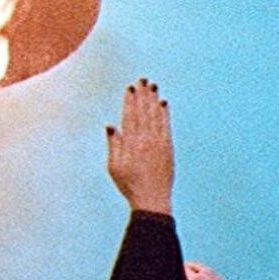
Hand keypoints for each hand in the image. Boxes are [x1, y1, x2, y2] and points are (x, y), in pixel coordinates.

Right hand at [105, 78, 172, 213]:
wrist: (152, 199)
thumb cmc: (130, 185)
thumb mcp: (114, 167)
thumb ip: (114, 145)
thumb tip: (111, 126)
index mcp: (131, 143)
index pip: (130, 116)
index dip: (130, 100)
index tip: (129, 87)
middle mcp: (145, 140)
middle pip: (143, 112)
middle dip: (142, 94)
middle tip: (142, 80)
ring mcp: (158, 143)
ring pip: (155, 116)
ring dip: (153, 99)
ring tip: (152, 86)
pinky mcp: (168, 148)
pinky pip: (165, 125)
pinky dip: (164, 113)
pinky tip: (163, 103)